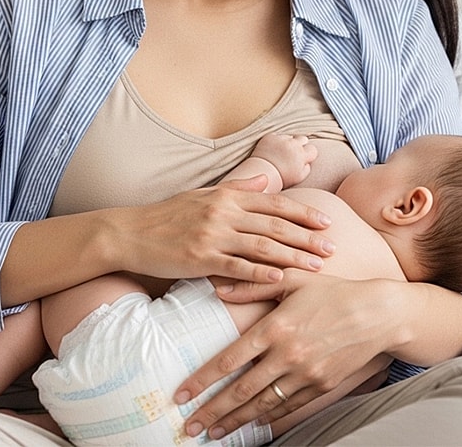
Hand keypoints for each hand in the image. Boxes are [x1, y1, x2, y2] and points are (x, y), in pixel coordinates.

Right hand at [107, 176, 334, 283]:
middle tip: (333, 248)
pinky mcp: (200, 258)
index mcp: (227, 196)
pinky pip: (237, 267)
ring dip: (293, 257)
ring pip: (262, 246)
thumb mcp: (202, 194)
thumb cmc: (166, 215)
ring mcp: (212, 235)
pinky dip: (260, 274)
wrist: (128, 233)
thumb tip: (264, 181)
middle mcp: (223, 212)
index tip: (326, 222)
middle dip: (308, 237)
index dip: (303, 213)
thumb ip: (236, 188)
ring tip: (316, 267)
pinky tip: (280, 280)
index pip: (275, 203)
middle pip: (275, 224)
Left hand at [174, 271, 401, 439]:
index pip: (228, 360)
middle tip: (189, 425)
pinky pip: (289, 407)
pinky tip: (253, 424)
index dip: (202, 380)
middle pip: (241, 391)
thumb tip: (220, 288)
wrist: (379, 314)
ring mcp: (306, 374)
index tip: (181, 395)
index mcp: (275, 327)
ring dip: (235, 421)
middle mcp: (288, 355)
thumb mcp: (295, 279)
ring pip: (263, 405)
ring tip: (214, 432)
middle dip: (212, 411)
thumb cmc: (334, 291)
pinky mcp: (323, 386)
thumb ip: (255, 284)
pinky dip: (269, 417)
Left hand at [250, 134, 317, 187]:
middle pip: (303, 139)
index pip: (312, 149)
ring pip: (289, 137)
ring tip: (281, 153)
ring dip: (288, 142)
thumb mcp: (299, 178)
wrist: (261, 174)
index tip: (304, 158)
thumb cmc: (281, 178)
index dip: (309, 154)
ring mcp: (281, 139)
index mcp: (301, 155)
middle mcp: (292, 144)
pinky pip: (277, 135)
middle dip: (300, 145)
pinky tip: (273, 150)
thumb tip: (308, 162)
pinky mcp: (270, 137)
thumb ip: (307, 168)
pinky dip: (276, 141)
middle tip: (293, 153)